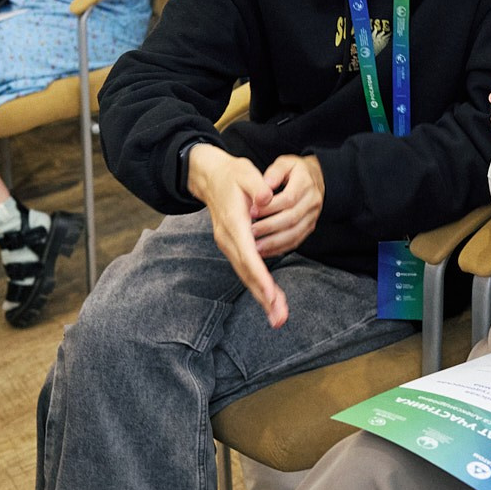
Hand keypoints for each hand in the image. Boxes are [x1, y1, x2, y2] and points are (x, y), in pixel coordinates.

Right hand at [186, 144, 288, 326]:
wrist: (211, 177)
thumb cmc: (233, 174)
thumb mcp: (246, 172)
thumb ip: (257, 185)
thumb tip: (266, 199)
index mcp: (234, 223)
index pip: (248, 253)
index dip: (260, 275)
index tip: (270, 294)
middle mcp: (228, 239)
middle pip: (247, 272)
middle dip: (264, 296)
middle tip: (279, 317)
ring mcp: (229, 245)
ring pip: (247, 275)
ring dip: (262, 297)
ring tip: (279, 318)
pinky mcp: (234, 248)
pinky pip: (247, 270)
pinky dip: (259, 287)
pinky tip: (272, 302)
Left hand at [253, 154, 323, 258]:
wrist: (315, 177)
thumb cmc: (294, 171)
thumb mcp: (285, 163)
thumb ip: (274, 172)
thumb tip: (265, 186)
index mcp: (305, 183)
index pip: (289, 198)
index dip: (270, 207)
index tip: (252, 212)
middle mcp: (312, 201)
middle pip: (292, 218)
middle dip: (269, 226)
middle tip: (250, 231)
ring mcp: (313, 216)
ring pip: (295, 233)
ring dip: (274, 242)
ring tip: (255, 247)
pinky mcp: (310, 227)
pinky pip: (296, 241)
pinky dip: (280, 248)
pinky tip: (265, 251)